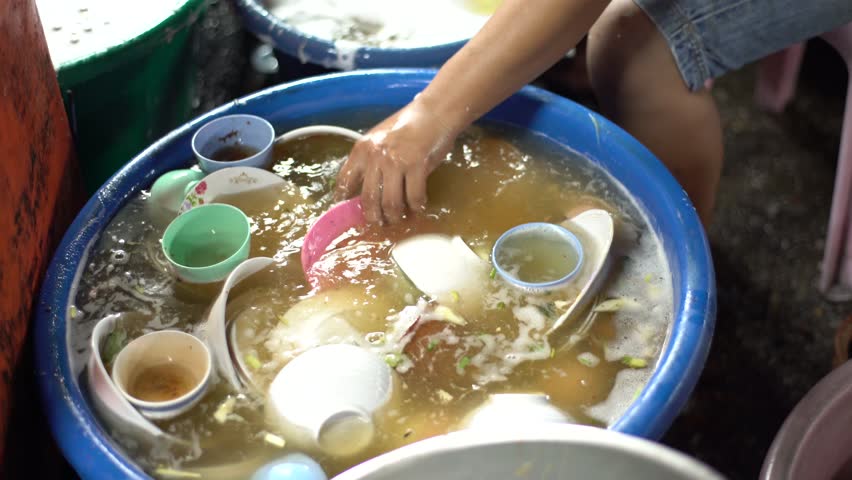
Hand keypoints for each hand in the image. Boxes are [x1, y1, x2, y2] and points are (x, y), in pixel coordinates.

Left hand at [334, 97, 458, 223]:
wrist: (433, 113)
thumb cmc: (407, 128)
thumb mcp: (380, 141)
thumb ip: (370, 162)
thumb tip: (364, 192)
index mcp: (362, 149)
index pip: (344, 182)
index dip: (343, 202)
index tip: (347, 215)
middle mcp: (375, 156)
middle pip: (368, 199)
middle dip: (374, 217)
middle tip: (380, 222)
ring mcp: (396, 161)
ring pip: (390, 204)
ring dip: (395, 216)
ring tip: (399, 217)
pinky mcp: (417, 166)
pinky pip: (414, 198)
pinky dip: (416, 207)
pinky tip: (418, 206)